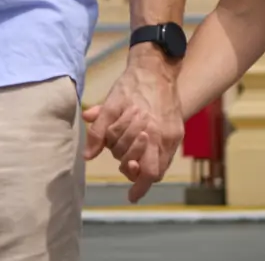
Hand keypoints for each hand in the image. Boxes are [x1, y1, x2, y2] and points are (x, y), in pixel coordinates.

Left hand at [83, 48, 182, 202]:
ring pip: (160, 164)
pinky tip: (142, 155)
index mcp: (148, 128)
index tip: (131, 196)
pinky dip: (154, 159)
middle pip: (149, 167)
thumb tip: (87, 156)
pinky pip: (167, 155)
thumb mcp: (110, 105)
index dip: (139, 185)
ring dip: (143, 164)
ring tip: (131, 156)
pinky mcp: (177, 131)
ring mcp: (173, 133)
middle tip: (124, 161)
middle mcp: (164, 134)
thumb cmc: (131, 85)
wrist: (156, 69)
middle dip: (132, 166)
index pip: (148, 171)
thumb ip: (99, 132)